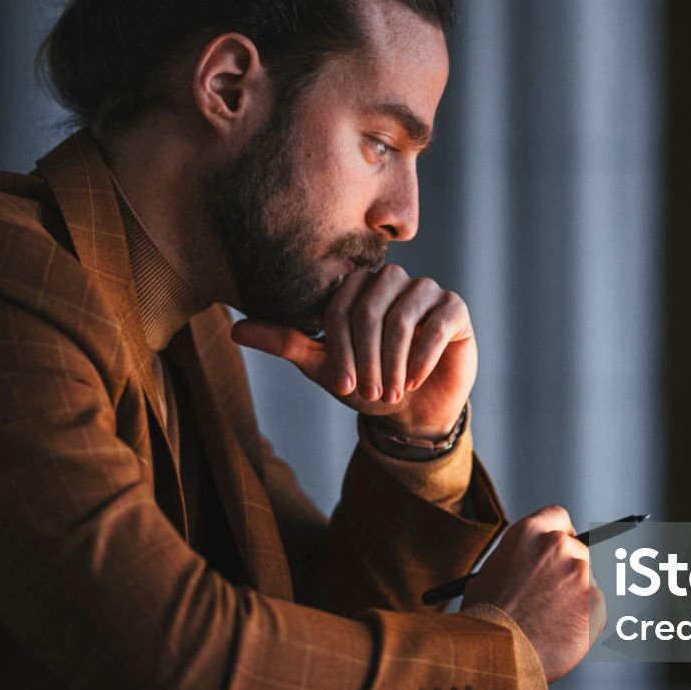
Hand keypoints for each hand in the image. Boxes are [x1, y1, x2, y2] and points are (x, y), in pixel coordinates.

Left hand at [230, 264, 476, 437]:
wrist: (414, 410)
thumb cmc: (367, 382)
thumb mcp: (323, 366)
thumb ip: (285, 342)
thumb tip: (235, 330)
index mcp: (356, 287)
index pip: (340, 306)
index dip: (339, 347)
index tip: (341, 385)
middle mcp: (391, 280)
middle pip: (370, 308)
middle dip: (365, 356)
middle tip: (368, 392)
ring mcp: (425, 291)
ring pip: (402, 316)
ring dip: (392, 360)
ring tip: (392, 391)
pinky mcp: (455, 309)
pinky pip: (437, 324)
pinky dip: (422, 356)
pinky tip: (413, 380)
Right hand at [460, 505, 605, 683]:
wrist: (498, 654)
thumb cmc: (486, 620)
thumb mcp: (490, 574)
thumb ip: (517, 561)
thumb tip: (531, 567)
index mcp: (528, 533)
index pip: (558, 517)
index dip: (561, 534)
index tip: (562, 548)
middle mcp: (558, 545)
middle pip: (578, 550)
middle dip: (569, 572)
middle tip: (556, 596)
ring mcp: (581, 573)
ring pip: (589, 582)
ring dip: (577, 598)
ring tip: (550, 623)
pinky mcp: (598, 602)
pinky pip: (597, 609)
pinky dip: (585, 622)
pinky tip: (561, 635)